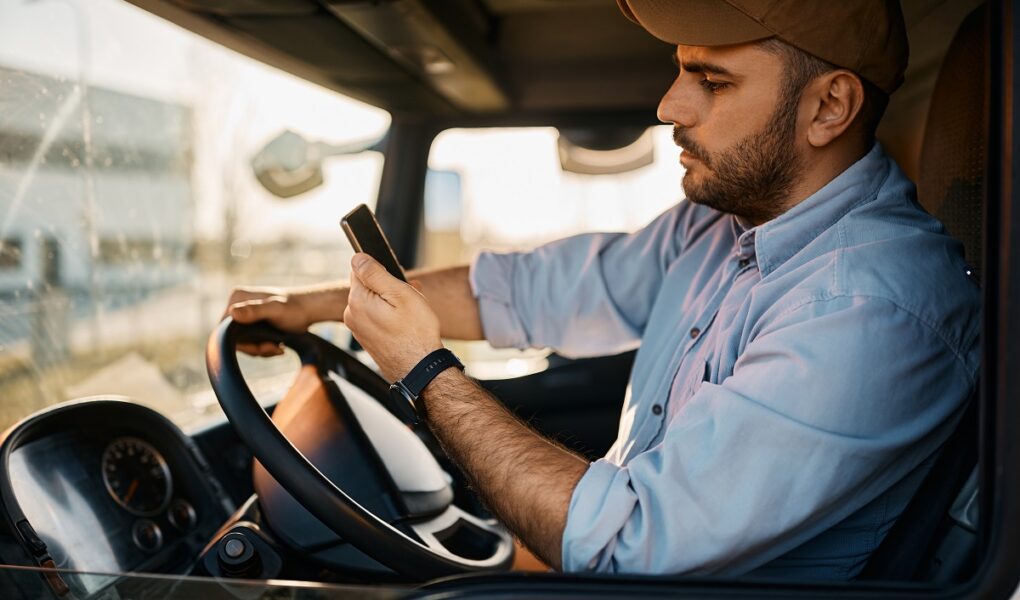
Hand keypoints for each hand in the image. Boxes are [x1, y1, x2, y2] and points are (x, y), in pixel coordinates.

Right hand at [223, 287, 315, 355]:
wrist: (309, 311)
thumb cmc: (294, 308)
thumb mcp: (275, 309)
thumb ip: (255, 311)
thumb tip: (232, 313)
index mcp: (237, 298)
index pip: (224, 328)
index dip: (240, 343)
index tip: (262, 347)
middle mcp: (237, 305)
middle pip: (233, 337)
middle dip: (253, 348)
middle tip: (273, 348)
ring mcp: (244, 315)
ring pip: (242, 342)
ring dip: (260, 350)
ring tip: (278, 347)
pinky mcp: (252, 324)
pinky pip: (250, 343)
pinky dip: (263, 349)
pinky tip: (278, 347)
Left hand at [343, 253, 442, 381]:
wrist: (420, 370)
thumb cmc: (416, 334)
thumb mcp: (400, 294)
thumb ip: (375, 273)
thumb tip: (357, 257)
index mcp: (357, 300)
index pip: (360, 269)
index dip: (382, 270)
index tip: (398, 282)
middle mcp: (352, 314)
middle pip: (367, 286)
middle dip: (388, 287)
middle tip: (411, 297)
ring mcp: (358, 329)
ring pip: (373, 301)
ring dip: (391, 301)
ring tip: (412, 312)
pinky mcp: (366, 338)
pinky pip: (376, 317)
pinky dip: (390, 315)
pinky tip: (406, 323)